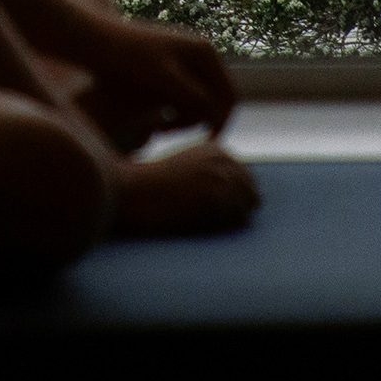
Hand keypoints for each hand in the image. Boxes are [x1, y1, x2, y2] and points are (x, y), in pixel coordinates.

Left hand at [66, 18, 239, 151]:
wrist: (97, 41)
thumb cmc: (128, 59)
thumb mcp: (164, 80)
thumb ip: (194, 97)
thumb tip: (218, 114)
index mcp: (206, 53)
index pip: (228, 96)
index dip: (220, 122)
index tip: (204, 144)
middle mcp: (201, 53)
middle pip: (216, 100)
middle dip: (198, 120)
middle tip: (169, 133)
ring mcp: (187, 60)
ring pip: (199, 101)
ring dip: (185, 118)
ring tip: (157, 127)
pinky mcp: (171, 68)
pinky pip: (184, 97)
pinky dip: (174, 111)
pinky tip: (152, 119)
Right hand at [106, 138, 260, 240]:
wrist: (128, 193)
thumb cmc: (151, 191)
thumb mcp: (185, 172)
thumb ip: (213, 177)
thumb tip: (252, 200)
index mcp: (216, 150)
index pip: (246, 182)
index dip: (230, 202)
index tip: (204, 208)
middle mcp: (222, 158)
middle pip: (251, 196)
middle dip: (235, 211)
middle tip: (203, 218)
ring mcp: (220, 176)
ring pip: (246, 211)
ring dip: (227, 222)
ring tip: (197, 220)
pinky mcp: (214, 197)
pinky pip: (235, 223)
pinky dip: (220, 230)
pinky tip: (195, 225)